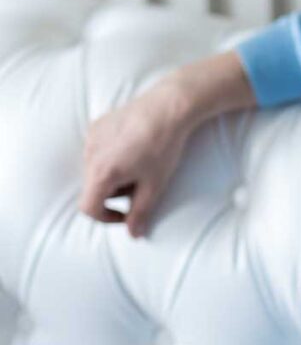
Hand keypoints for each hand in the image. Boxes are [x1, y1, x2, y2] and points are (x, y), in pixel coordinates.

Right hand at [78, 81, 195, 238]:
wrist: (167, 108)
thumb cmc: (163, 147)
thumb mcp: (155, 185)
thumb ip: (141, 212)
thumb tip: (134, 235)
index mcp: (101, 173)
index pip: (88, 208)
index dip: (107, 218)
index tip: (127, 215)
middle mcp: (89, 155)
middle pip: (93, 188)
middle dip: (114, 194)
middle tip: (141, 184)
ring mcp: (91, 138)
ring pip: (95, 169)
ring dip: (112, 175)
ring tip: (140, 164)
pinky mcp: (96, 125)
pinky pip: (98, 150)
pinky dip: (111, 157)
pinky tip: (134, 148)